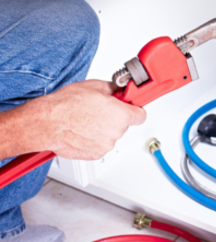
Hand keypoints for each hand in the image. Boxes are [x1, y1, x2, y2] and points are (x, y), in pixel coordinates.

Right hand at [1, 80, 145, 160]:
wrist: (47, 123)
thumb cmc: (66, 105)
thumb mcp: (95, 86)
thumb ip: (113, 89)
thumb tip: (119, 90)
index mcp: (121, 115)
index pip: (141, 115)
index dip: (136, 109)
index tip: (131, 106)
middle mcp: (116, 132)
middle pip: (124, 124)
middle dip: (115, 117)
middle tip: (100, 110)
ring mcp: (106, 145)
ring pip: (111, 135)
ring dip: (103, 128)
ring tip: (86, 119)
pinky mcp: (95, 154)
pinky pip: (100, 144)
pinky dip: (94, 138)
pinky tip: (82, 129)